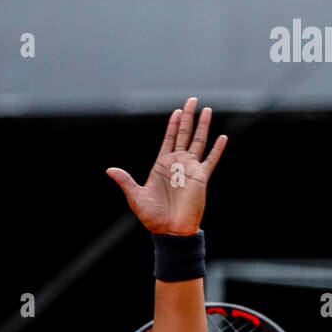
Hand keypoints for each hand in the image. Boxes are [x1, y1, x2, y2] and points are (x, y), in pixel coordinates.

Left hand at [106, 97, 226, 236]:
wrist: (169, 231)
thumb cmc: (152, 217)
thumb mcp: (135, 196)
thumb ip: (125, 181)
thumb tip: (109, 170)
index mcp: (162, 165)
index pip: (169, 138)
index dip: (173, 124)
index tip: (177, 111)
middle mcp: (178, 163)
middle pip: (185, 134)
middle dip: (188, 116)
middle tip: (192, 100)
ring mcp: (190, 169)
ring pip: (198, 141)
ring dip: (203, 126)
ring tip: (207, 110)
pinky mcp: (201, 178)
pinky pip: (211, 160)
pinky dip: (217, 149)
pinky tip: (223, 137)